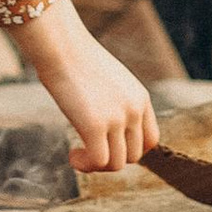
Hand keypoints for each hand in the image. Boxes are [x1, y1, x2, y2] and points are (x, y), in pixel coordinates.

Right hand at [14, 0, 158, 178]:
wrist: (61, 46)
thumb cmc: (76, 59)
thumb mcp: (107, 81)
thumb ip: (114, 103)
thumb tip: (105, 129)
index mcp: (140, 98)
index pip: (150, 140)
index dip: (129, 150)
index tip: (108, 146)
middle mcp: (134, 110)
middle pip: (134, 155)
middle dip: (111, 158)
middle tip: (88, 149)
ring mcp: (117, 118)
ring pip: (117, 164)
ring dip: (97, 165)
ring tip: (79, 154)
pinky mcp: (95, 125)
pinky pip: (98, 161)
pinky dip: (85, 165)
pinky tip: (72, 155)